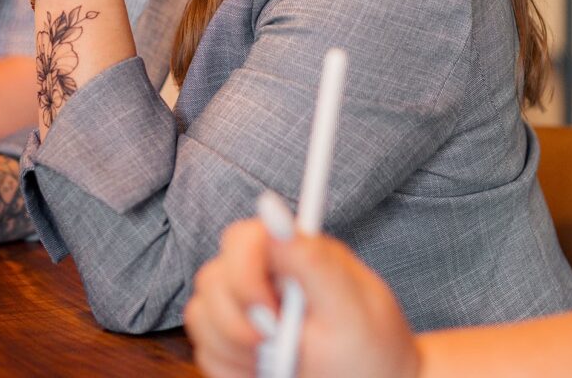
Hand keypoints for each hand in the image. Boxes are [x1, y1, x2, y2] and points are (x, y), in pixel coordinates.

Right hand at [184, 214, 418, 377]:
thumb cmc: (370, 350)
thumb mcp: (349, 308)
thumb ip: (310, 259)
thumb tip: (273, 210)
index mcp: (292, 253)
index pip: (241, 239)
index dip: (243, 276)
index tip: (270, 319)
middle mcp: (262, 275)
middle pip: (212, 278)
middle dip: (236, 322)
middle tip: (276, 348)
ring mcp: (243, 309)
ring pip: (201, 315)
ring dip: (233, 349)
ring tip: (279, 365)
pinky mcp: (233, 342)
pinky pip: (205, 351)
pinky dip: (229, 370)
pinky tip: (262, 374)